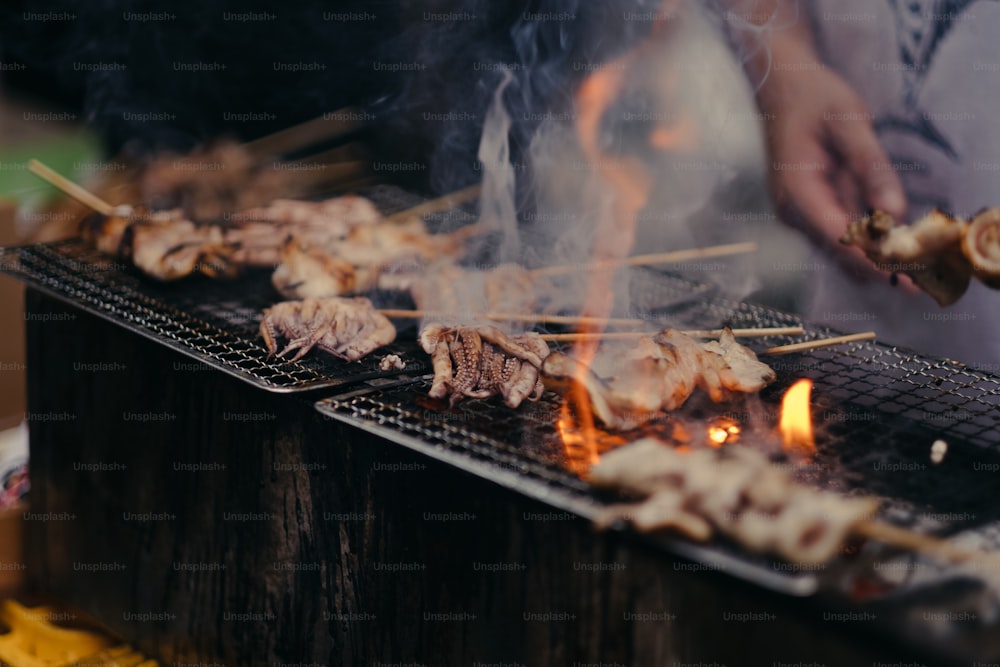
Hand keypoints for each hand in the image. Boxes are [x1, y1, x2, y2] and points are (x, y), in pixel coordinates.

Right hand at [757, 49, 907, 282]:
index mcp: (796, 190)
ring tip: (914, 271)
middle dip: (876, 267)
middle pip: (836, 251)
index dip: (869, 258)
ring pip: (837, 249)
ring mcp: (797, 212)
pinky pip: (837, 234)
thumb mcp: (850, 121)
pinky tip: (894, 246)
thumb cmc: (814, 98)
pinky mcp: (808, 209)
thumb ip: (871, 167)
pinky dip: (865, 243)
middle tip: (919, 281)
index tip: (903, 273)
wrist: (782, 87)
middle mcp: (792, 210)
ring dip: (873, 259)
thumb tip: (894, 212)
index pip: (835, 235)